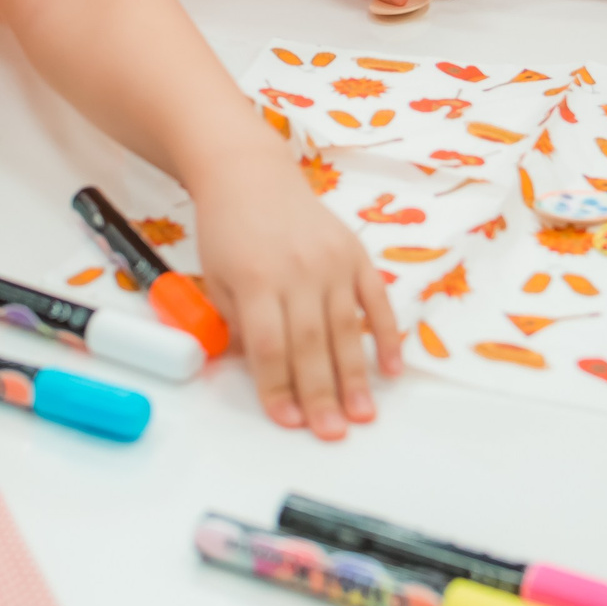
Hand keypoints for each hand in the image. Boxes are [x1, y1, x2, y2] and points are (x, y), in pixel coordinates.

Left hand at [189, 163, 403, 440]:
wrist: (250, 174)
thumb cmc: (227, 229)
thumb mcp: (216, 278)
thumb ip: (238, 325)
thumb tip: (264, 370)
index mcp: (257, 279)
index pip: (271, 346)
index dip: (279, 388)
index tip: (288, 420)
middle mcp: (298, 271)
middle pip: (312, 344)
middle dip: (322, 394)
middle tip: (332, 431)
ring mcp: (332, 262)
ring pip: (347, 328)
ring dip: (356, 376)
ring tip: (363, 414)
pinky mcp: (356, 254)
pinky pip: (377, 300)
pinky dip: (386, 335)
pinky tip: (390, 368)